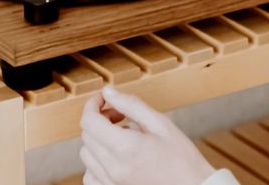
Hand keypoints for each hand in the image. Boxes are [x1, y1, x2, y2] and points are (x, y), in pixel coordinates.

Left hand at [79, 86, 214, 184]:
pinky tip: (116, 156)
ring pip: (86, 155)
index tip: (104, 99)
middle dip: (99, 119)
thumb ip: (131, 105)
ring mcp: (110, 183)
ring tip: (122, 137)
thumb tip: (109, 92)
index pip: (89, 121)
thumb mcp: (161, 124)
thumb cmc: (182, 158)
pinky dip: (97, 162)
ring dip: (98, 140)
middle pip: (87, 136)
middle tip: (120, 115)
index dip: (93, 104)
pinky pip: (90, 175)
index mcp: (126, 147)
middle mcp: (113, 168)